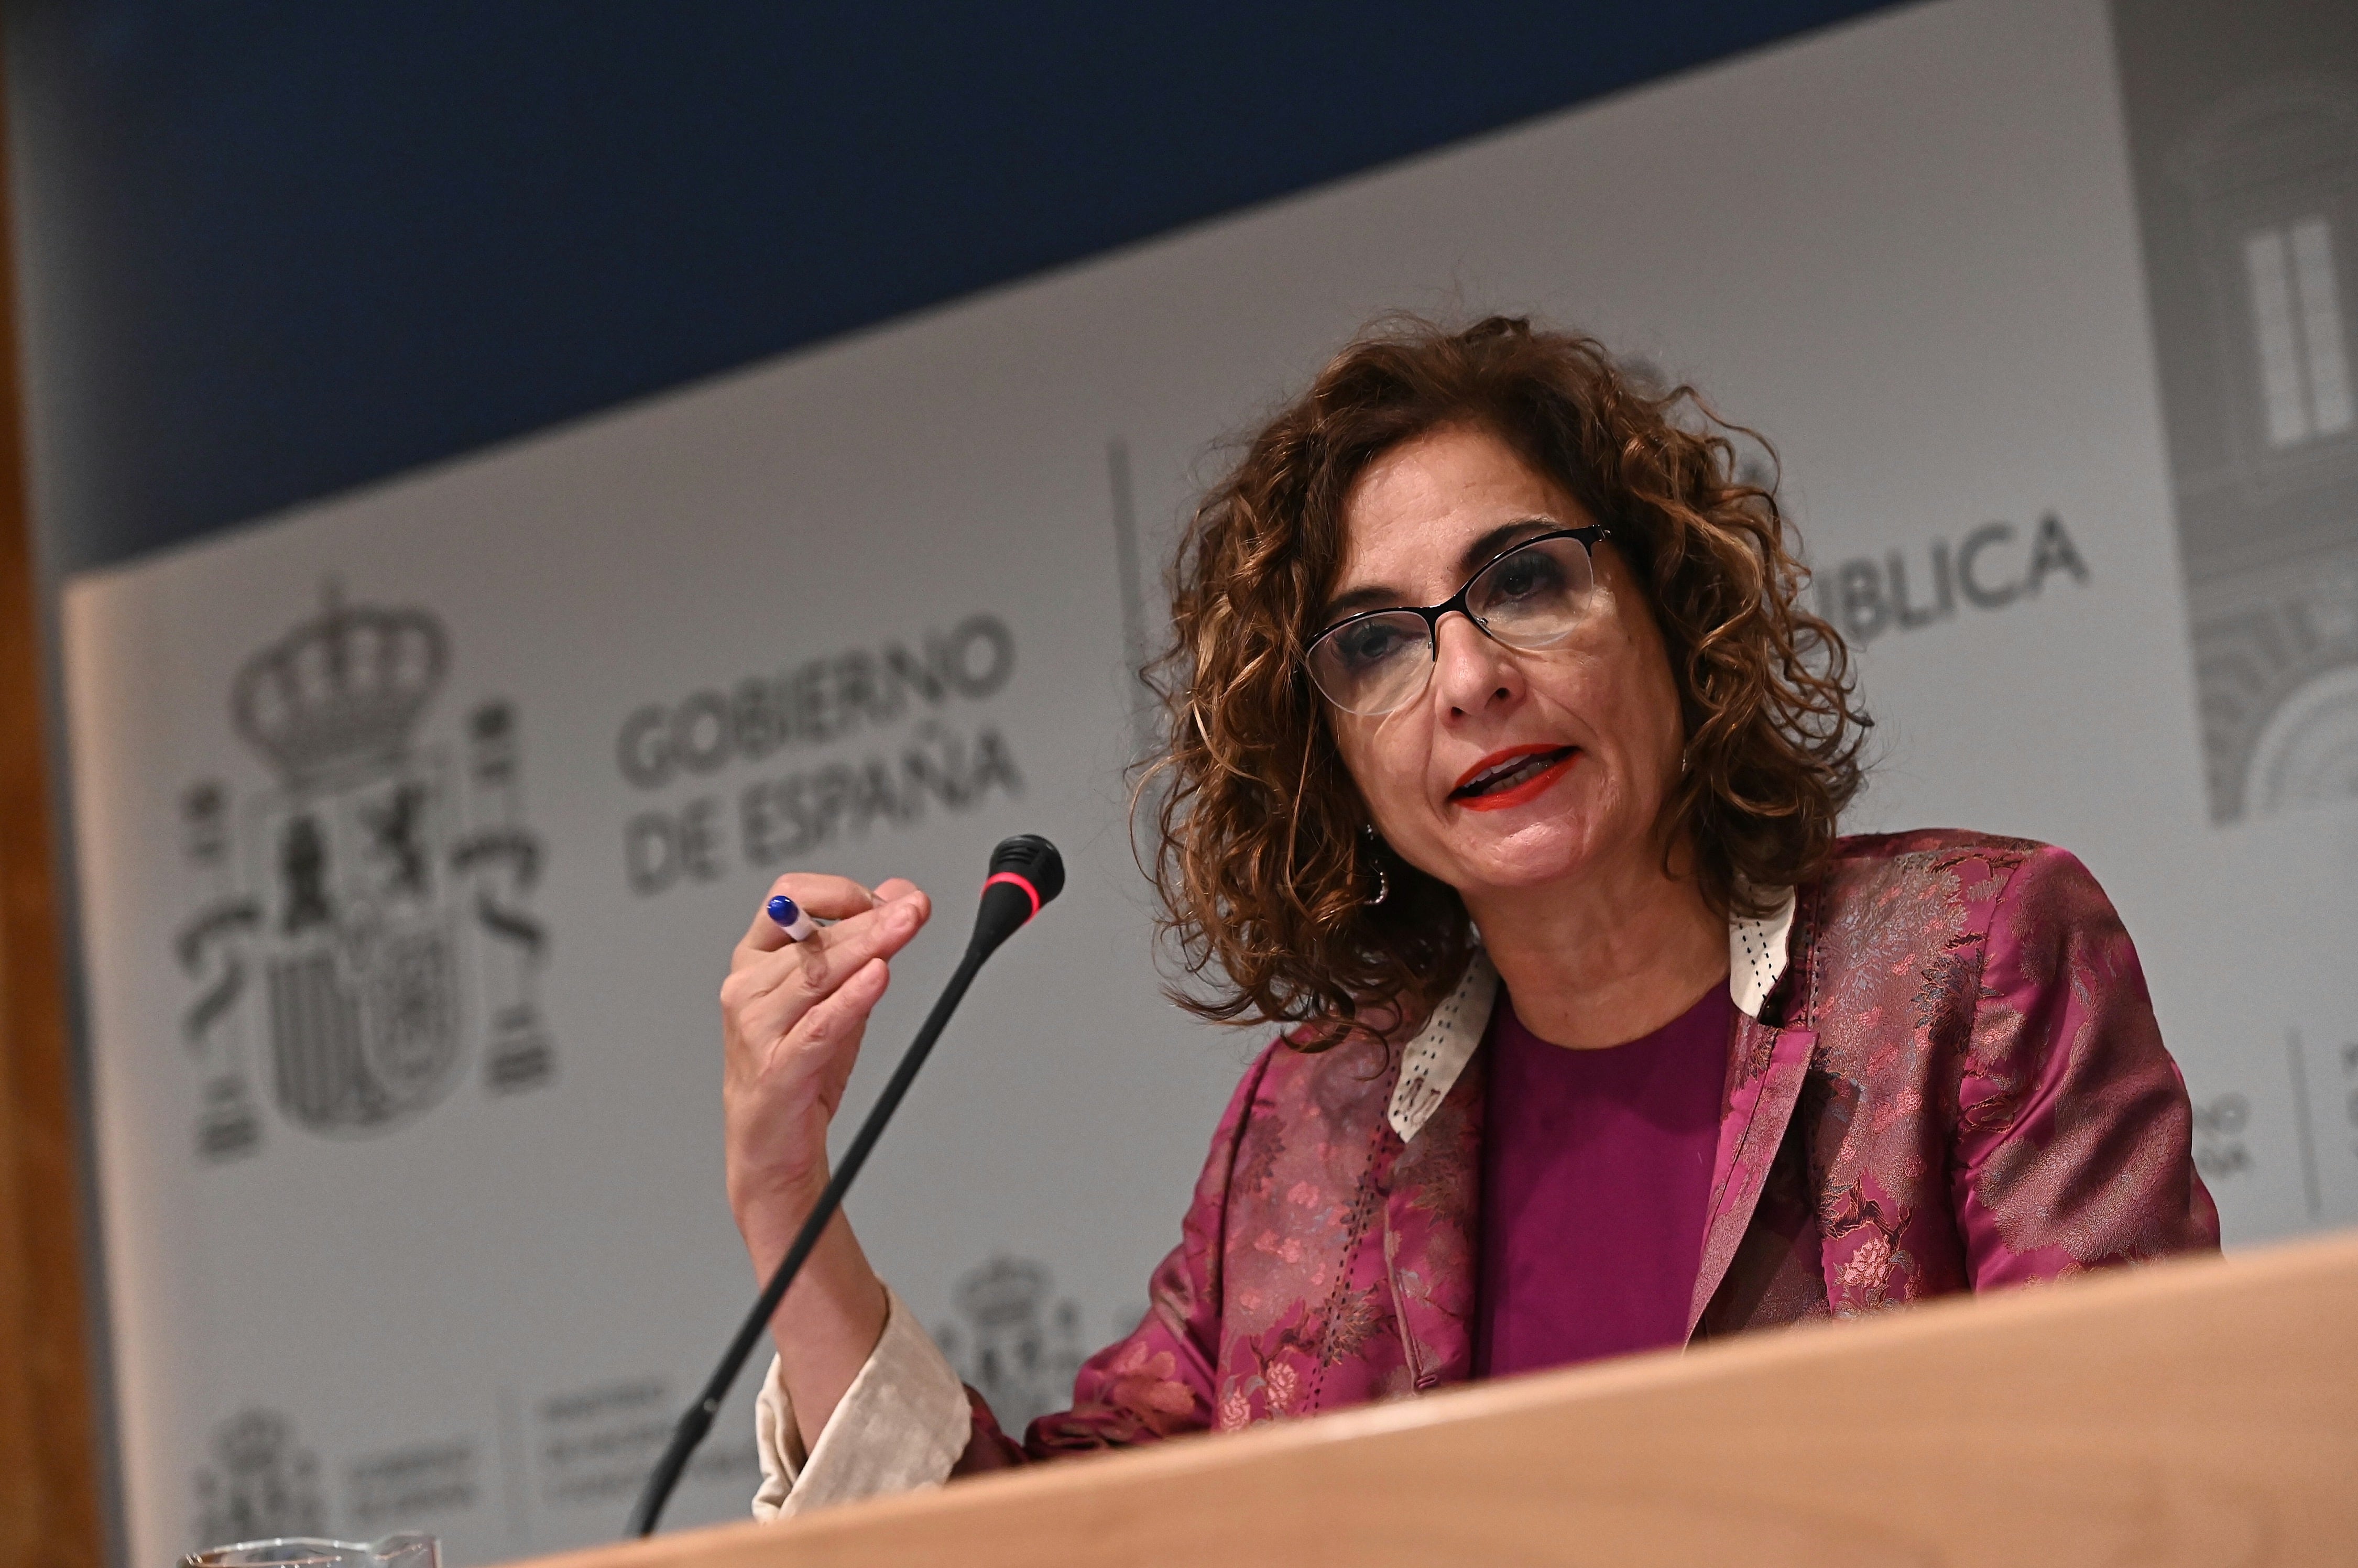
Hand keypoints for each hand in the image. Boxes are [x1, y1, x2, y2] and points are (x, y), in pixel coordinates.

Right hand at [720, 873, 932, 1253]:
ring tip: (905, 927)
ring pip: (816, 975)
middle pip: (812, 938)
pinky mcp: (777, 1069)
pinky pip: (818, 1026)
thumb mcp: (836, 994)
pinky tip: (879, 976)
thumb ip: (864, 945)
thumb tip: (901, 894)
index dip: (839, 892)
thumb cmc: (799, 1063)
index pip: (788, 897)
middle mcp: (747, 987)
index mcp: (754, 959)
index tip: (887, 899)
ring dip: (867, 947)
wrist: (771, 1144)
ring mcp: (756, 1028)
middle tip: (915, 907)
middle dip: (870, 919)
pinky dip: (850, 999)